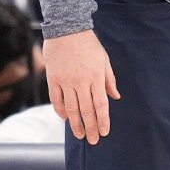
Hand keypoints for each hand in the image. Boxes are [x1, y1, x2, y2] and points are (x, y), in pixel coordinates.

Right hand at [44, 29, 119, 144]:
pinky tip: (65, 118)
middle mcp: (81, 81)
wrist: (66, 28)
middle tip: (92, 140)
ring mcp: (66, 81)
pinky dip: (60, 111)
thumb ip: (109, 79)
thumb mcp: (104, 59)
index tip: (104, 132)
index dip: (102, 120)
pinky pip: (56, 99)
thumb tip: (115, 96)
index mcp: (96, 77)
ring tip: (79, 135)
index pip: (100, 104)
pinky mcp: (53, 78)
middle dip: (90, 127)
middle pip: (86, 110)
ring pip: (71, 108)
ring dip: (76, 124)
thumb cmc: (88, 43)